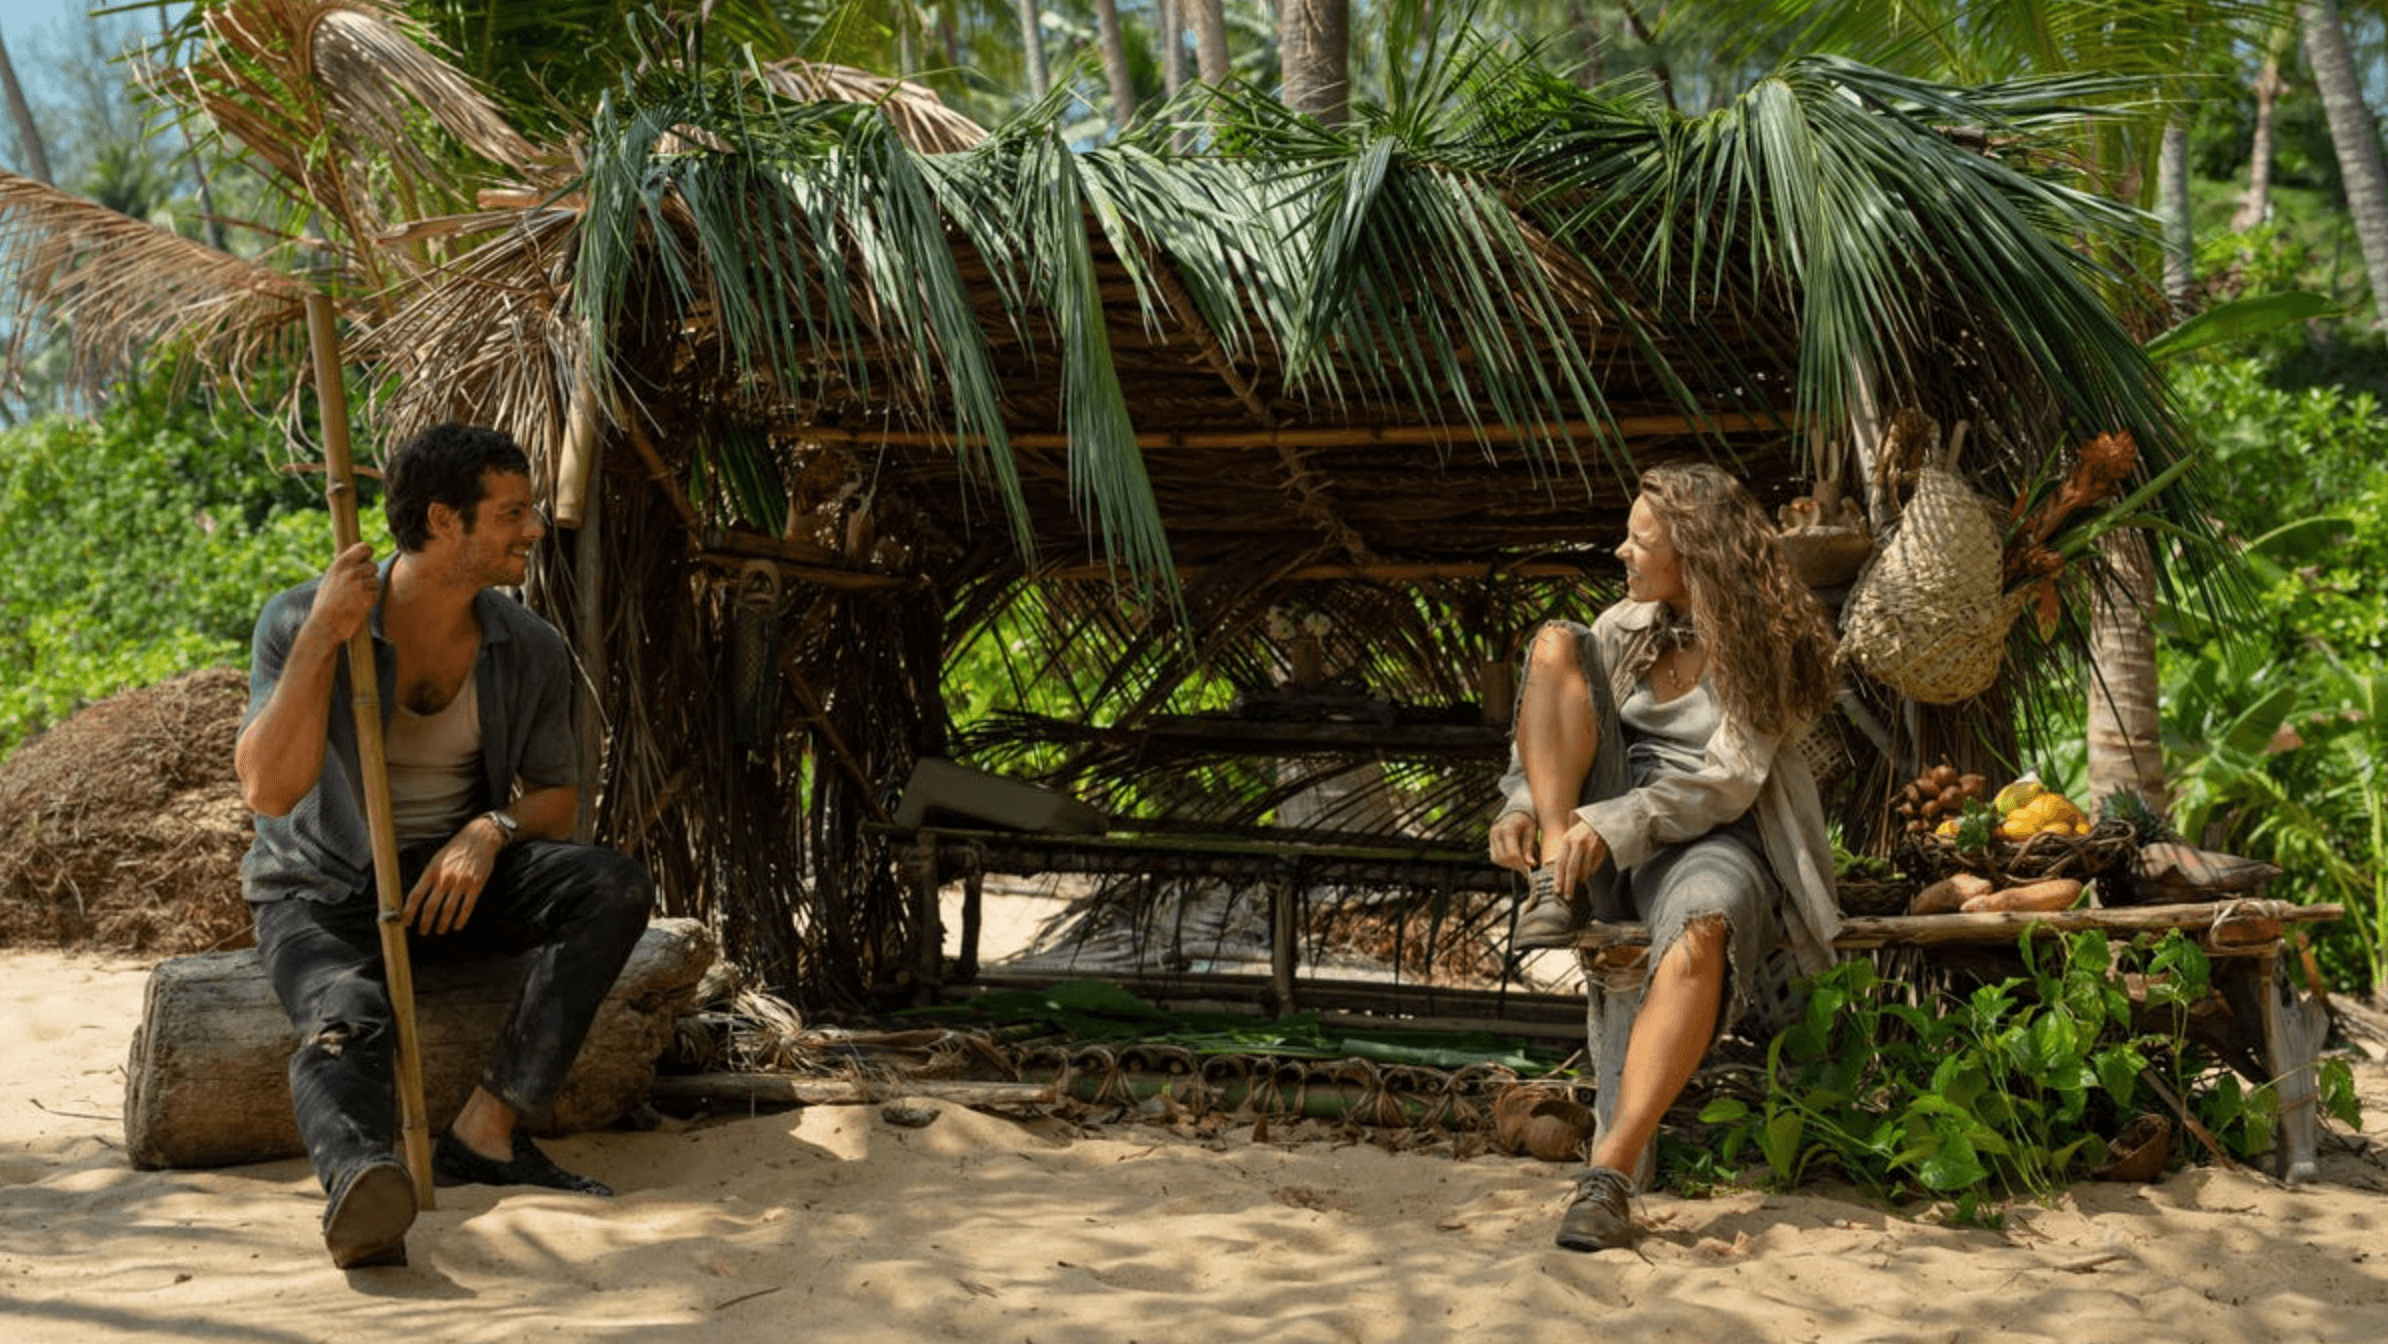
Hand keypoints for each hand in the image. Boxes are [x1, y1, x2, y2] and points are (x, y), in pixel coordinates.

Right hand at [305, 542, 379, 644]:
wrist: (324, 624)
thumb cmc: (326, 603)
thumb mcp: (329, 579)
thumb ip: (343, 568)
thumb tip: (358, 555)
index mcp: (340, 565)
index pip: (363, 547)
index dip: (368, 553)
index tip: (367, 558)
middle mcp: (350, 572)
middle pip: (373, 566)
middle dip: (369, 575)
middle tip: (358, 587)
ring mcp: (359, 585)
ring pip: (375, 581)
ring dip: (369, 590)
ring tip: (354, 598)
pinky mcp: (367, 598)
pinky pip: (376, 594)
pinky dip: (370, 601)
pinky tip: (358, 606)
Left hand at [403, 817, 503, 934]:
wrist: (479, 838)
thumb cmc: (455, 850)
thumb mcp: (436, 860)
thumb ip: (428, 878)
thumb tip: (416, 898)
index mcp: (432, 872)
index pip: (415, 896)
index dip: (409, 912)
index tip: (406, 923)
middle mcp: (445, 878)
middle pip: (430, 906)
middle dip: (425, 922)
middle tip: (423, 931)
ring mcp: (461, 883)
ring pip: (448, 909)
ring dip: (442, 924)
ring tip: (439, 930)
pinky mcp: (476, 885)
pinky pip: (467, 907)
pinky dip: (461, 919)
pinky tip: (457, 926)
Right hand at [1488, 811, 1535, 873]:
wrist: (1515, 811)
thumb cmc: (1525, 820)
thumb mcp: (1531, 832)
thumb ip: (1529, 848)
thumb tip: (1531, 864)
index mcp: (1508, 829)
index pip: (1512, 854)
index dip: (1521, 864)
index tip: (1529, 871)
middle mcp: (1496, 833)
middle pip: (1504, 858)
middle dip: (1515, 866)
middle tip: (1526, 869)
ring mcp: (1491, 837)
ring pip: (1497, 859)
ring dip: (1509, 865)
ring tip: (1520, 864)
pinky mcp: (1490, 841)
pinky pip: (1494, 857)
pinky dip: (1503, 862)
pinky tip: (1513, 860)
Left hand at [1547, 819, 1609, 899]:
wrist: (1601, 823)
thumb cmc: (1582, 833)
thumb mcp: (1568, 838)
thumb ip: (1559, 852)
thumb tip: (1546, 863)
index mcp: (1567, 840)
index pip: (1560, 863)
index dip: (1558, 878)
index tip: (1557, 890)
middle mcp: (1579, 844)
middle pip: (1572, 869)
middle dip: (1569, 885)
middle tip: (1567, 896)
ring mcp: (1592, 847)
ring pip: (1585, 871)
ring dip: (1581, 880)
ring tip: (1579, 883)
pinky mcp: (1602, 851)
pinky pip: (1595, 869)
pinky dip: (1590, 875)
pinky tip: (1588, 875)